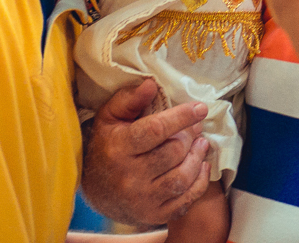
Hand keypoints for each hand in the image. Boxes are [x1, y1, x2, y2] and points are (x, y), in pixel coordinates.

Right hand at [82, 79, 211, 224]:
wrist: (97, 191)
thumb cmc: (107, 145)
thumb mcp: (110, 117)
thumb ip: (130, 99)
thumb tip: (151, 84)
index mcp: (118, 147)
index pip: (156, 130)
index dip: (181, 117)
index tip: (200, 108)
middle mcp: (129, 176)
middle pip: (173, 152)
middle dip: (190, 136)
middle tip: (196, 126)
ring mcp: (142, 199)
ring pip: (182, 177)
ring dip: (197, 157)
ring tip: (201, 144)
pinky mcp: (154, 215)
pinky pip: (185, 200)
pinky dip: (199, 182)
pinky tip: (200, 166)